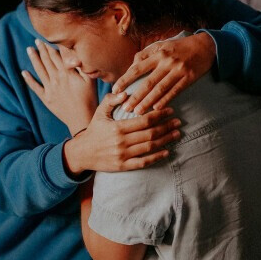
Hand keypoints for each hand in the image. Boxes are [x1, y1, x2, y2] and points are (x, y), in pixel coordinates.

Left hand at [22, 39, 97, 132]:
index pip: (57, 55)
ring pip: (40, 70)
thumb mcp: (90, 80)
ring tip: (29, 49)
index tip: (48, 36)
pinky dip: (29, 80)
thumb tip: (72, 53)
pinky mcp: (46, 98)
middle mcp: (56, 79)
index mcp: (67, 73)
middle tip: (37, 40)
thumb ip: (81, 65)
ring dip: (34, 59)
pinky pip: (35, 87)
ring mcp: (50, 89)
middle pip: (47, 60)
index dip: (53, 45)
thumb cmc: (90, 99)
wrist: (82, 120)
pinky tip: (24, 72)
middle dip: (42, 49)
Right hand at [63, 93, 181, 174]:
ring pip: (149, 147)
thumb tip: (126, 93)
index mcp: (117, 127)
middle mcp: (121, 142)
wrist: (82, 153)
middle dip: (167, 127)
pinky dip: (157, 157)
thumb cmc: (94, 130)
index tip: (170, 110)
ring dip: (165, 140)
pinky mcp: (123, 166)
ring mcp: (123, 155)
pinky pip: (144, 162)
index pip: (144, 120)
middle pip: (150, 133)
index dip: (159, 115)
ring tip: (176, 134)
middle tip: (178, 122)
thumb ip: (111, 100)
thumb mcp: (99, 112)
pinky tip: (167, 151)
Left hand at [112, 33, 216, 113]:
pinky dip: (165, 100)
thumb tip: (131, 67)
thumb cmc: (180, 47)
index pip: (137, 69)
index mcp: (158, 54)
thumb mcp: (162, 45)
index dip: (125, 80)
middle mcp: (167, 62)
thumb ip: (146, 55)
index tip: (115, 90)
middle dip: (135, 96)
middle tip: (125, 108)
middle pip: (147, 82)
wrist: (206, 46)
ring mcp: (178, 70)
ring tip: (138, 111)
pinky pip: (175, 91)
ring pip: (160, 89)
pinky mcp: (189, 78)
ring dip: (148, 101)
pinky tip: (156, 108)